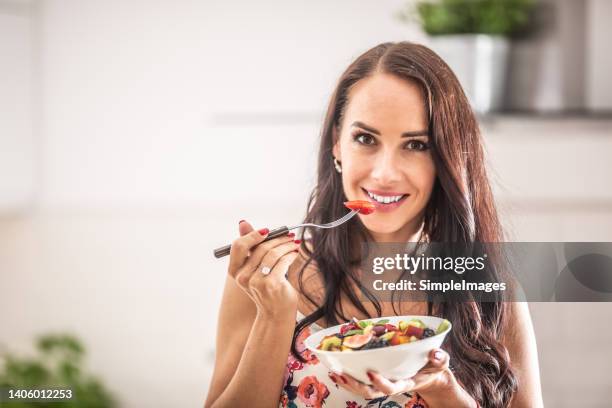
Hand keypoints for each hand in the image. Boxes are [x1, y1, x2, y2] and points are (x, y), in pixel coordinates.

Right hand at [227, 220, 299, 318]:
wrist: (275, 314)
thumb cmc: (266, 288)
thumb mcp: (254, 268)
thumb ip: (250, 247)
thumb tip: (243, 222)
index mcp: (234, 271)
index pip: (238, 245)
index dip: (253, 235)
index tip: (268, 231)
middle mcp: (243, 277)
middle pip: (260, 247)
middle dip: (278, 238)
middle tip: (289, 235)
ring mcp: (256, 282)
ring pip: (273, 253)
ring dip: (287, 245)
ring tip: (294, 243)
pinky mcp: (271, 285)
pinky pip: (282, 262)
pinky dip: (291, 254)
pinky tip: (295, 253)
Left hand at [329, 348, 473, 405]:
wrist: (430, 375)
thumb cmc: (434, 367)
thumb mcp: (441, 362)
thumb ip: (440, 358)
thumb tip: (436, 354)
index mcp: (407, 382)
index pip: (392, 387)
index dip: (381, 383)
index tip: (372, 373)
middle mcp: (392, 384)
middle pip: (371, 392)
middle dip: (354, 385)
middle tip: (341, 374)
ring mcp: (383, 381)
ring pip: (362, 388)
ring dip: (347, 381)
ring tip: (334, 372)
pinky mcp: (377, 376)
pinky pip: (361, 379)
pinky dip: (348, 374)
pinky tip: (337, 366)